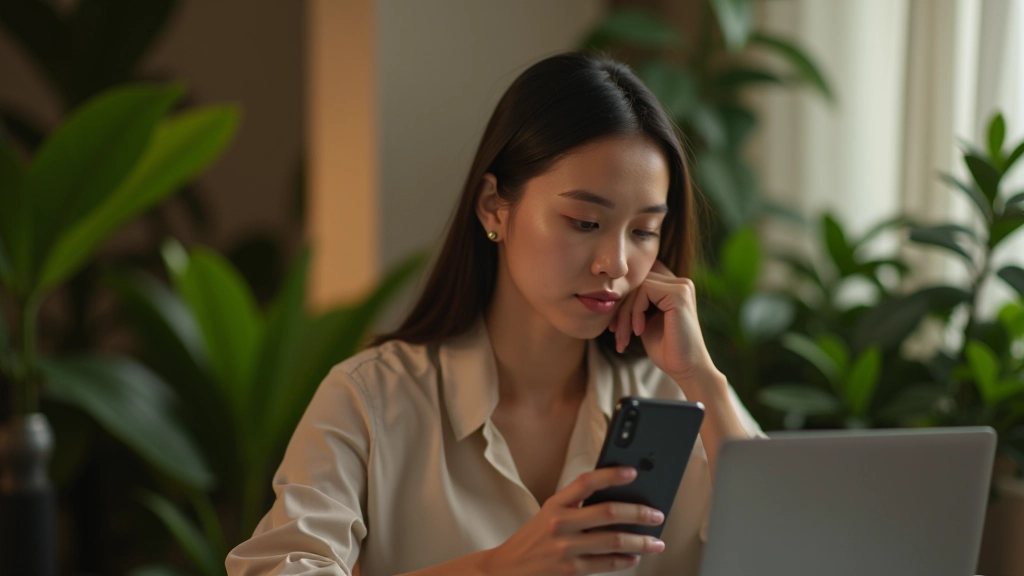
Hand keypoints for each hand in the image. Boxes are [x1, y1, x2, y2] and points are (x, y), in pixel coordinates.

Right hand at [478, 467, 664, 575]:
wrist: (506, 569)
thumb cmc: (534, 540)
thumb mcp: (549, 515)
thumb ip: (576, 506)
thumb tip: (618, 502)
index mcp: (555, 504)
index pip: (587, 482)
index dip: (611, 475)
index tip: (633, 472)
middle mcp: (559, 523)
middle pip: (608, 513)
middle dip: (638, 513)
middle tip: (656, 514)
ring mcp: (565, 548)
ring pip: (613, 541)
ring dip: (640, 542)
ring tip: (655, 542)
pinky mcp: (570, 571)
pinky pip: (605, 564)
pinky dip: (624, 560)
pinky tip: (634, 557)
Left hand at [609, 261, 716, 386]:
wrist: (686, 369)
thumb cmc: (666, 350)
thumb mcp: (645, 322)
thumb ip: (636, 305)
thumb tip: (612, 292)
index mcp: (673, 288)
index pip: (639, 282)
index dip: (622, 303)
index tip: (614, 328)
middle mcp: (680, 283)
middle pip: (637, 283)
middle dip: (621, 310)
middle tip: (616, 334)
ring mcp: (681, 286)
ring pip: (637, 287)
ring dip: (625, 314)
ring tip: (624, 338)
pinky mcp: (679, 294)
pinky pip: (644, 291)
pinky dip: (635, 312)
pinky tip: (639, 331)